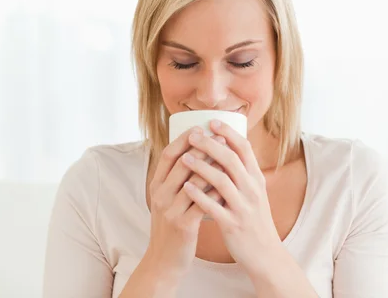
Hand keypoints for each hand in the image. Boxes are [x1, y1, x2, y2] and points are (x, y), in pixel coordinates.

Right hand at [138, 128, 224, 281]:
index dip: (183, 139)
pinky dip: (217, 191)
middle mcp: (160, 195)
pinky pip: (203, 203)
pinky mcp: (183, 225)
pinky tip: (231, 183)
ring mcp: (170, 210)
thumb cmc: (172, 226)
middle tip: (221, 136)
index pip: (167, 155)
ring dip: (213, 166)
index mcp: (156, 186)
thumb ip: (176, 180)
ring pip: (194, 181)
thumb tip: (197, 154)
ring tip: (230, 155)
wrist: (164, 261)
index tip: (200, 126)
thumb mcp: (168, 200)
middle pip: (181, 163)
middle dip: (202, 147)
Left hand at [180, 120, 282, 275]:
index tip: (212, 121)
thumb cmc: (255, 220)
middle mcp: (252, 189)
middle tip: (192, 134)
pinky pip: (214, 207)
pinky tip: (186, 187)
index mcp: (256, 178)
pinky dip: (200, 196)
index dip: (228, 133)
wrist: (265, 254)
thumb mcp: (255, 193)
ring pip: (222, 181)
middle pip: (231, 160)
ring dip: (202, 167)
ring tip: (184, 158)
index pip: (244, 148)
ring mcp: (243, 207)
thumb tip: (227, 149)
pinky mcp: (233, 224)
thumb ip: (243, 173)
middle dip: (211, 145)